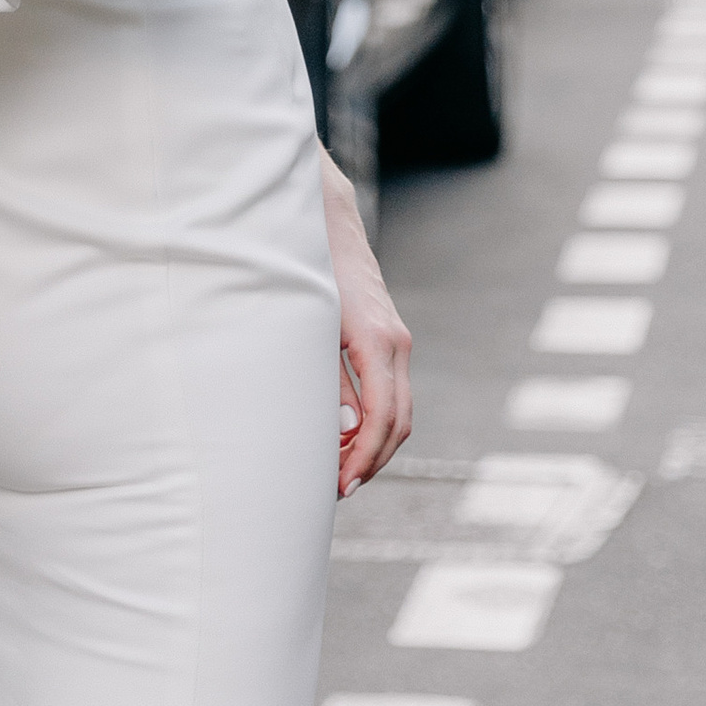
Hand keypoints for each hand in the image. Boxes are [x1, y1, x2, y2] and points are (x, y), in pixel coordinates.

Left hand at [322, 152, 412, 497]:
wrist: (324, 216)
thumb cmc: (306, 266)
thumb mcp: (309, 325)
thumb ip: (327, 379)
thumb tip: (343, 431)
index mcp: (378, 340)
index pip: (383, 417)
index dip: (364, 458)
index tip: (342, 485)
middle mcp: (396, 342)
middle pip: (399, 422)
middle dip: (371, 461)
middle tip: (336, 489)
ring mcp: (396, 338)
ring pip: (399, 409)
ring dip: (374, 444)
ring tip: (336, 468)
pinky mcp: (387, 335)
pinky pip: (391, 389)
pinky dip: (374, 420)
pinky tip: (342, 432)